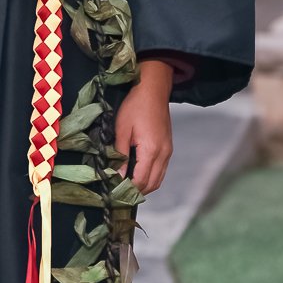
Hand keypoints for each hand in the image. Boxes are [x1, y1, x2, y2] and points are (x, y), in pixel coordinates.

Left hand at [113, 59, 173, 194]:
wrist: (153, 90)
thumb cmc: (135, 106)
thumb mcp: (122, 128)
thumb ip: (120, 154)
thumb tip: (118, 175)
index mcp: (151, 150)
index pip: (141, 180)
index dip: (128, 189)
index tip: (114, 192)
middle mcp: (163, 154)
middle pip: (152, 184)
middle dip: (136, 191)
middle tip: (119, 191)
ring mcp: (168, 151)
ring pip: (158, 179)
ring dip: (144, 185)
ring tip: (126, 185)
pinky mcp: (168, 148)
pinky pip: (161, 170)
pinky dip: (150, 176)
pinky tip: (137, 173)